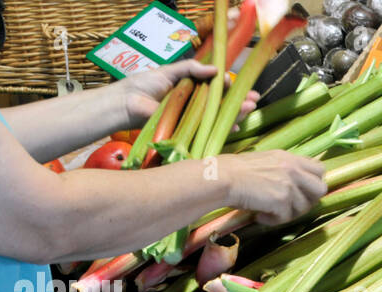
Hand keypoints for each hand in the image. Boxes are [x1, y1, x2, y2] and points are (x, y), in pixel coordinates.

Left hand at [119, 61, 259, 127]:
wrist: (128, 103)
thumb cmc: (144, 85)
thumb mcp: (170, 71)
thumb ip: (191, 68)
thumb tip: (216, 69)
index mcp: (192, 90)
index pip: (216, 88)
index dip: (230, 87)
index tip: (237, 83)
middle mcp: (195, 106)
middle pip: (222, 104)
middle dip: (240, 102)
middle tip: (253, 99)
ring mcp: (193, 120)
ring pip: (219, 117)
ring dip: (237, 114)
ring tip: (249, 108)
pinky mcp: (188, 132)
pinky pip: (208, 131)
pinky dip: (223, 129)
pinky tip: (235, 126)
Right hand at [219, 152, 326, 225]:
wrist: (223, 178)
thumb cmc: (237, 170)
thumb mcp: (267, 160)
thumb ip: (285, 168)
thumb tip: (296, 183)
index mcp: (290, 158)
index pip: (319, 169)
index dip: (314, 182)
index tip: (303, 191)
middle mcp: (293, 170)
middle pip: (321, 189)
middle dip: (310, 200)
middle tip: (293, 206)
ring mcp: (289, 185)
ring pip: (304, 208)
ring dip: (288, 213)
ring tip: (271, 212)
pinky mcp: (281, 201)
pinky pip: (285, 218)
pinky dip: (273, 221)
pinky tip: (260, 216)